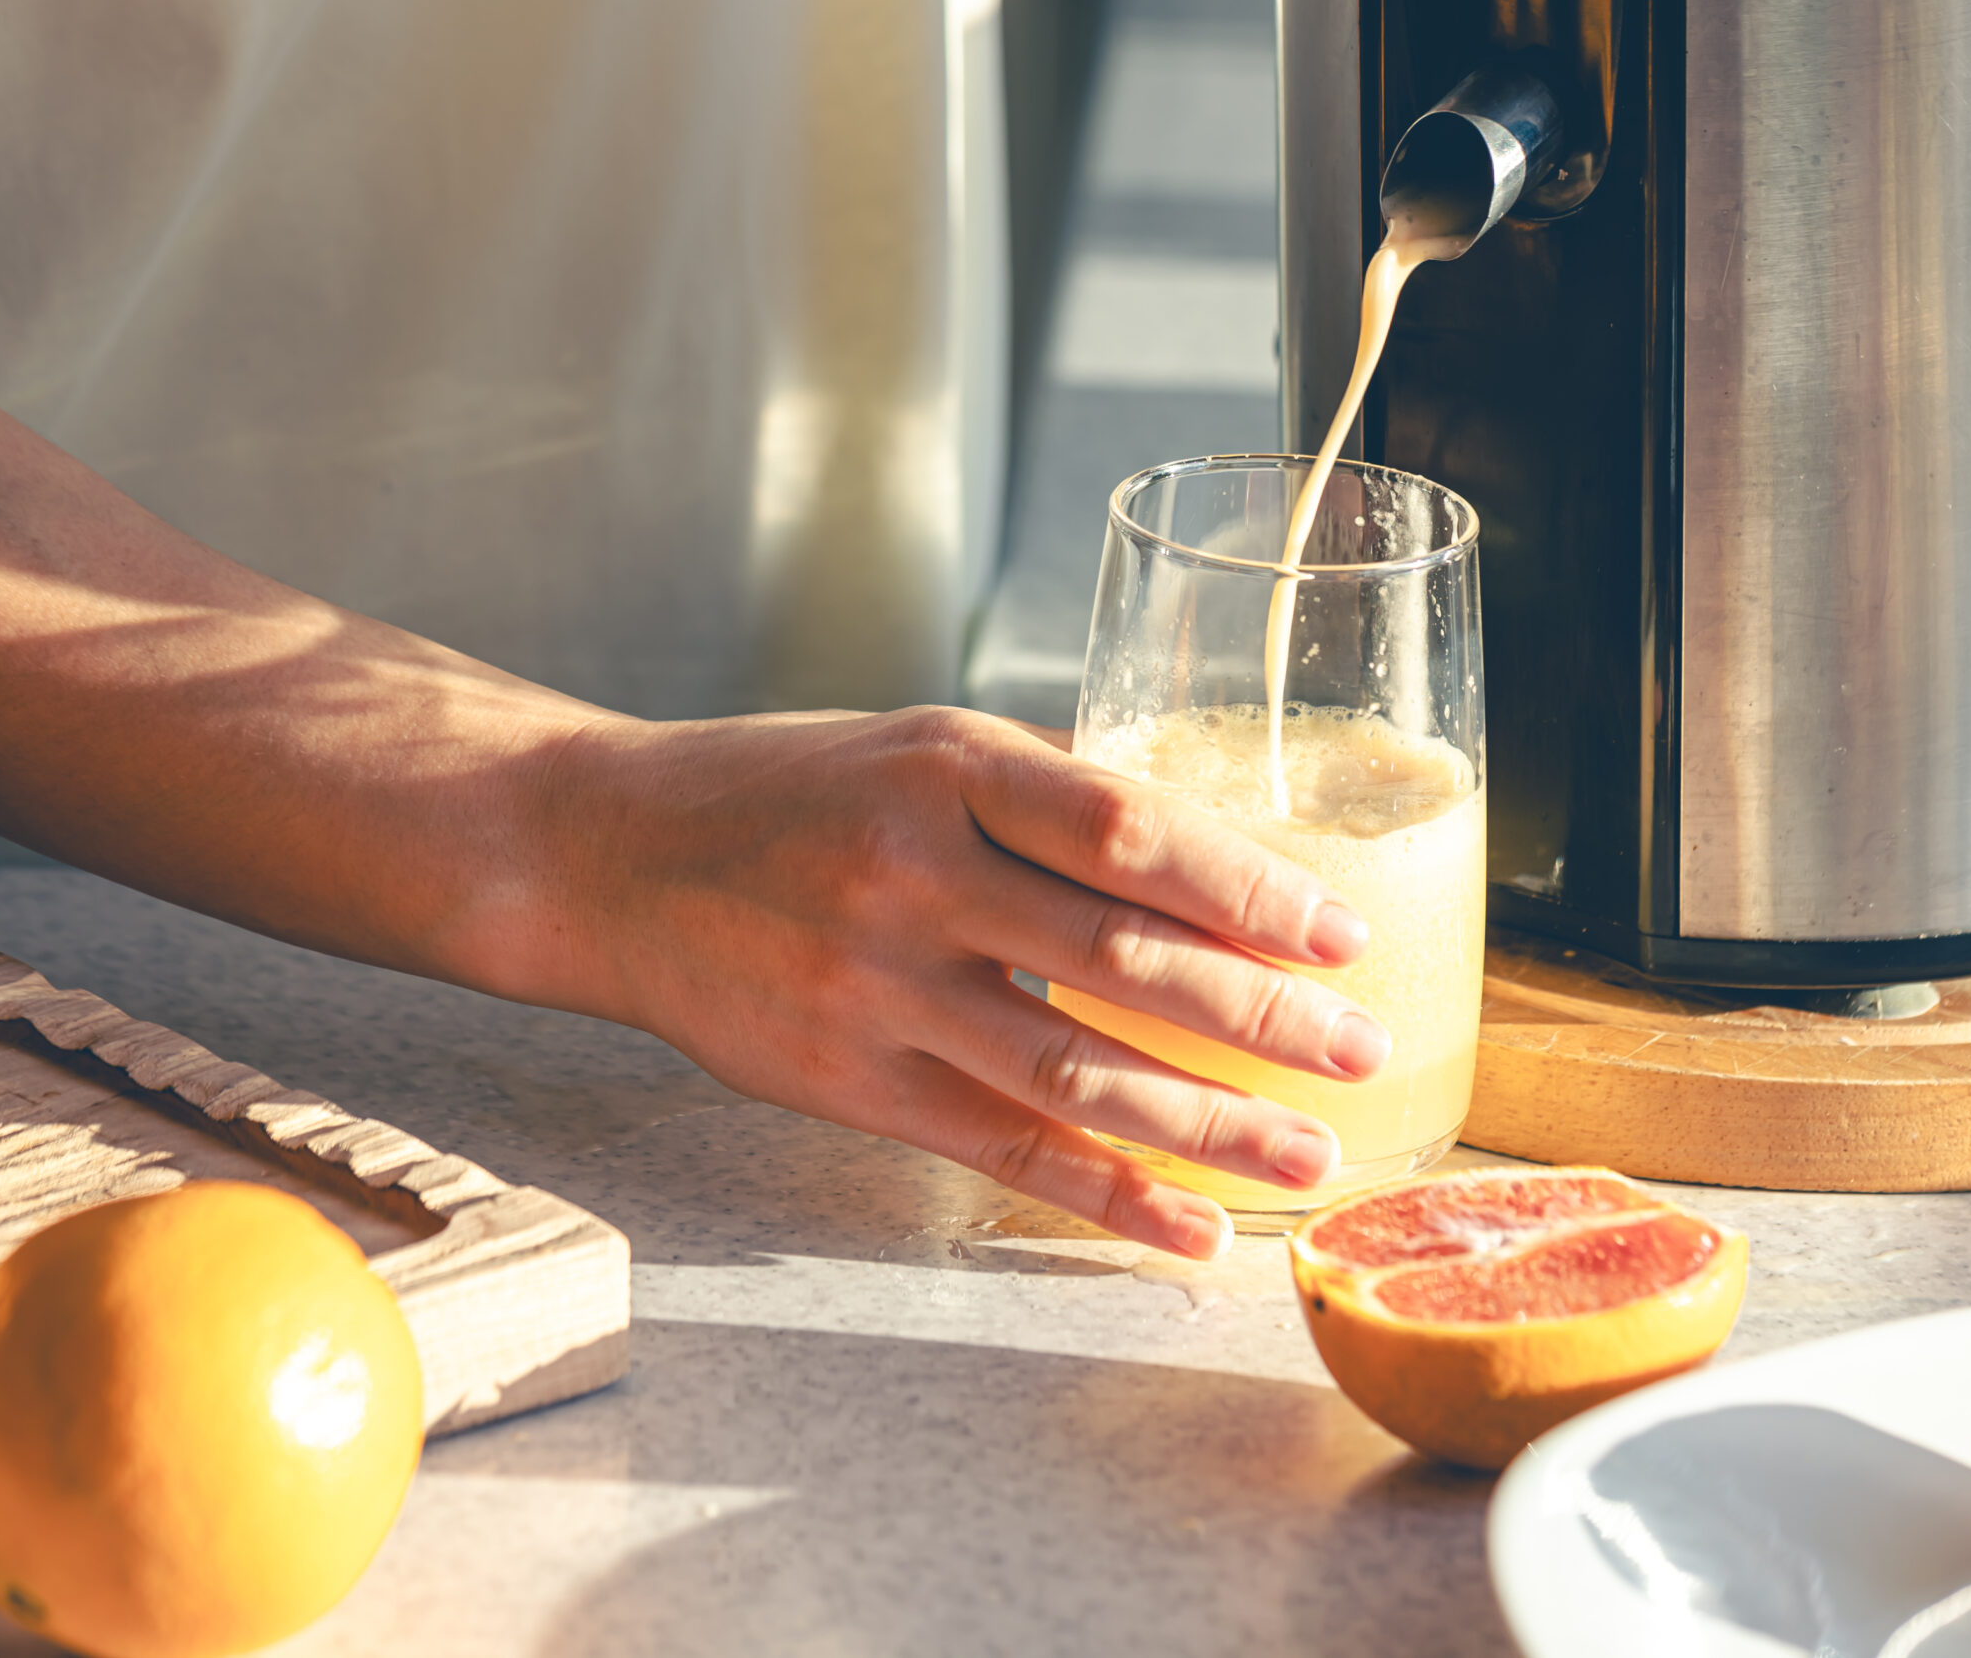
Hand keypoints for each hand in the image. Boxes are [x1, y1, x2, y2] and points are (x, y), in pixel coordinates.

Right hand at [530, 706, 1390, 1257]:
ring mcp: (876, 991)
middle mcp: (913, 878)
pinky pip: (1002, 1151)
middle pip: (1120, 962)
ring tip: (1308, 1155)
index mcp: (948, 771)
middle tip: (1359, 1050)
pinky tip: (1189, 1226)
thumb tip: (1213, 855)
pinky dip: (1107, 1196)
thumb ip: (1051, 797)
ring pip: (1073, 1074)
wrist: (610, 855)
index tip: (1341, 931)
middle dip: (1259, 1018)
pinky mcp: (850, 1082)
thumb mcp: (919, 745)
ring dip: (1206, 1126)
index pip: (1128, 833)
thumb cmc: (786, 790)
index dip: (1246, 890)